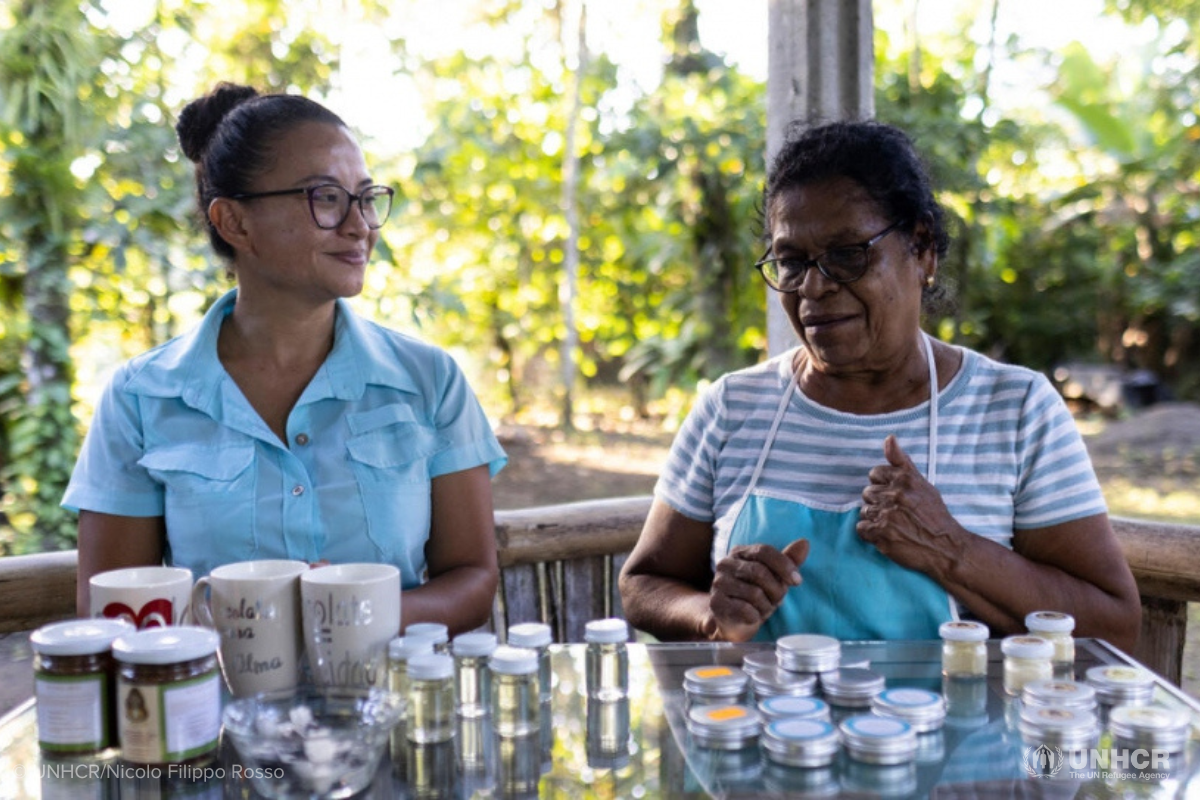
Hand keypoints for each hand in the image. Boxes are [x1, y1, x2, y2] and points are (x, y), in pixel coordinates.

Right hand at [704, 539, 809, 641]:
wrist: (734, 621)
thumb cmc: (757, 595)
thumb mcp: (775, 577)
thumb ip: (788, 560)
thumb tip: (805, 543)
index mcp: (739, 552)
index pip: (764, 551)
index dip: (784, 565)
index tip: (797, 581)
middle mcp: (725, 564)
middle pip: (760, 572)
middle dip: (776, 590)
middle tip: (778, 600)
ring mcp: (718, 583)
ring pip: (754, 593)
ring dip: (766, 606)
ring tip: (763, 609)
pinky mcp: (716, 603)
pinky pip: (745, 610)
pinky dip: (755, 616)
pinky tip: (752, 616)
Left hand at [858, 435, 960, 576]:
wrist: (946, 547)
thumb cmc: (935, 515)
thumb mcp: (923, 484)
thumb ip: (902, 462)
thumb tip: (889, 438)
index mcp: (905, 479)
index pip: (875, 473)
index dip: (883, 485)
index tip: (894, 495)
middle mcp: (895, 494)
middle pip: (868, 492)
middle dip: (879, 502)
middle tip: (896, 513)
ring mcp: (887, 514)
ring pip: (864, 510)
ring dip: (875, 518)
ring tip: (893, 525)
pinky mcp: (881, 533)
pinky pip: (861, 528)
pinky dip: (870, 533)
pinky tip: (886, 535)